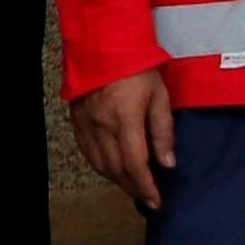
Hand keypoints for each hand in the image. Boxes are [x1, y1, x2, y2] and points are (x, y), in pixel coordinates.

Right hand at [71, 69, 176, 204]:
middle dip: (133, 188)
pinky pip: (86, 152)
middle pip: (116, 169)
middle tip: (147, 199)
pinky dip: (100, 166)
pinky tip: (111, 169)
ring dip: (117, 180)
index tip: (156, 201)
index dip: (146, 186)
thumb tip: (168, 164)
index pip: (135, 164)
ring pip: (99, 164)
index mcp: (125, 119)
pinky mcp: (77, 120)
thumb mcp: (160, 96)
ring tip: (132, 187)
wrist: (103, 43)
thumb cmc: (138, 67)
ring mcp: (86, 124)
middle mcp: (102, 126)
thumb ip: (163, 131)